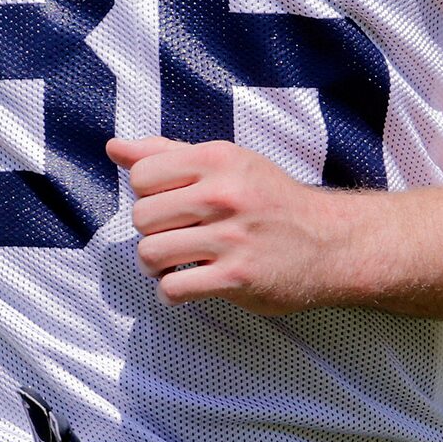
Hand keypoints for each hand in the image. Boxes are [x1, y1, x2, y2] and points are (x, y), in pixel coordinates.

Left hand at [107, 136, 355, 315]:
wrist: (329, 242)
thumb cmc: (270, 201)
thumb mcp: (227, 164)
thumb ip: (167, 154)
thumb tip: (113, 148)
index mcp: (218, 159)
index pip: (142, 175)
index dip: (147, 194)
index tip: (168, 206)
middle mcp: (224, 194)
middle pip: (141, 216)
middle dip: (150, 232)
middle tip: (172, 238)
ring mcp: (231, 237)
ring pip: (150, 253)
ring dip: (154, 266)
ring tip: (172, 265)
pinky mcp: (237, 277)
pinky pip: (174, 289)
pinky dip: (169, 293)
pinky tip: (183, 288)